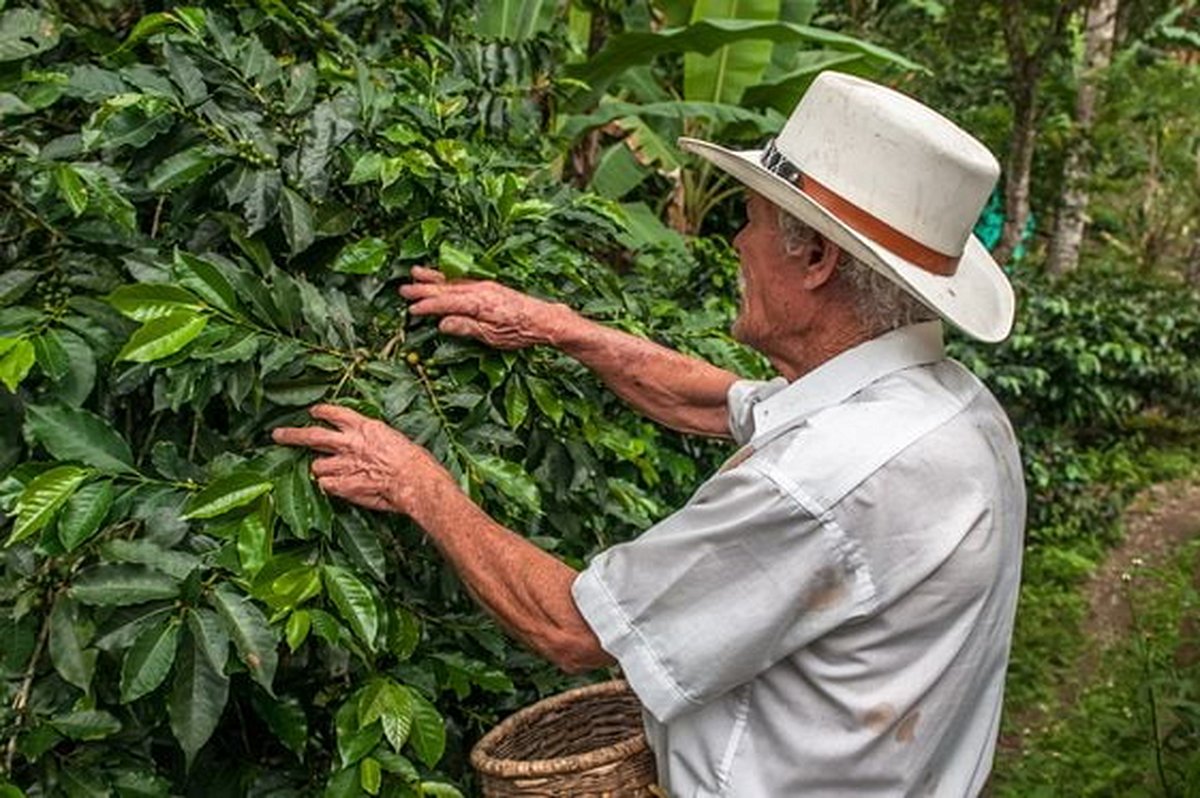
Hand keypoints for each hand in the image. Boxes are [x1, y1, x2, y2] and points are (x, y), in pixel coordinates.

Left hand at [271, 404, 449, 514]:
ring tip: (324, 471)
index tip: (313, 411)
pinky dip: (328, 485)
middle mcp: (350, 442)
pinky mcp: (343, 484)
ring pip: (316, 465)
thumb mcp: (393, 439)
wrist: (415, 480)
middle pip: (313, 435)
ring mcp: (344, 464)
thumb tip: (365, 443)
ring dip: (319, 468)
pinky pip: (326, 484)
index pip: (336, 413)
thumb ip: (373, 439)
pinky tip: (335, 486)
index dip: (322, 412)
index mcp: (365, 427)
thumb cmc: (414, 461)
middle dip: (292, 435)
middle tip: (277, 435)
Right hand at [398, 266, 570, 349]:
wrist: (544, 319)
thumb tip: (442, 324)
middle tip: (403, 289)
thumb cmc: (520, 331)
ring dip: (434, 278)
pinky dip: (450, 279)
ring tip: (416, 273)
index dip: (427, 307)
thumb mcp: (492, 336)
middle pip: (445, 289)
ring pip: (453, 282)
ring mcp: (485, 286)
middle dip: (424, 289)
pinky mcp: (490, 287)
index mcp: (477, 303)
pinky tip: (443, 278)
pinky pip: (464, 281)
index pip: (445, 303)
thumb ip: (466, 328)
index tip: (411, 309)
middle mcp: (479, 290)